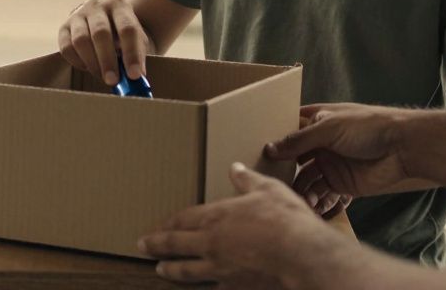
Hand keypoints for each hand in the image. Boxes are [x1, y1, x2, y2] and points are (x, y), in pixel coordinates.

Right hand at [57, 0, 152, 85]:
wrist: (104, 20)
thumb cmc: (122, 33)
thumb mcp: (136, 38)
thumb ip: (137, 56)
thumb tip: (136, 78)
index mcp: (118, 5)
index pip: (127, 28)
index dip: (131, 53)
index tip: (134, 75)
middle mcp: (96, 6)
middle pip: (100, 33)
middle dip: (107, 60)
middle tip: (113, 81)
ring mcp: (77, 15)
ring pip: (80, 40)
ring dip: (92, 63)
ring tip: (101, 76)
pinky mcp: (64, 27)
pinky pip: (66, 47)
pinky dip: (77, 62)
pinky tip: (88, 67)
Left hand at [139, 163, 352, 287]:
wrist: (303, 257)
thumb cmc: (287, 220)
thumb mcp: (268, 190)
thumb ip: (248, 181)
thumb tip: (235, 168)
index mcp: (217, 217)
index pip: (183, 220)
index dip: (166, 224)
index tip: (154, 227)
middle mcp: (212, 244)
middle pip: (175, 245)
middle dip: (156, 246)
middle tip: (142, 247)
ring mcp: (221, 270)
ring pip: (187, 272)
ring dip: (171, 270)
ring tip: (160, 270)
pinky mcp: (234, 289)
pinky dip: (199, 289)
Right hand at [266, 104, 416, 198]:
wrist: (403, 148)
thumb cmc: (368, 126)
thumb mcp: (329, 127)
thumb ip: (299, 139)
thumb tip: (270, 148)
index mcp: (317, 120)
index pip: (289, 128)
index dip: (274, 137)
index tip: (254, 149)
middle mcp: (320, 142)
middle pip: (293, 156)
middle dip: (281, 167)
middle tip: (265, 178)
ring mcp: (329, 163)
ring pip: (304, 177)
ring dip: (297, 187)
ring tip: (290, 197)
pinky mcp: (340, 183)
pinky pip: (320, 192)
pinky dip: (312, 199)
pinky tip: (308, 204)